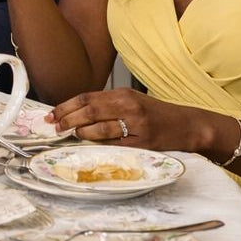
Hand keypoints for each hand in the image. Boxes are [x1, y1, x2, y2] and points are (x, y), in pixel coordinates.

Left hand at [51, 88, 205, 150]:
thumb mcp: (132, 101)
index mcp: (123, 94)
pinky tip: (90, 146)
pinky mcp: (143, 144)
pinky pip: (114, 145)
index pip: (87, 98)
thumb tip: (75, 113)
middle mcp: (129, 107)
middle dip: (68, 120)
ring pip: (99, 129)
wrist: (188, 125)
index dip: (66, 106)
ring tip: (71, 135)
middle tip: (55, 127)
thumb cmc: (156, 114)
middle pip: (89, 112)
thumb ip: (107, 105)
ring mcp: (137, 126)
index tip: (51, 115)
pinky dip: (99, 146)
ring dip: (80, 133)